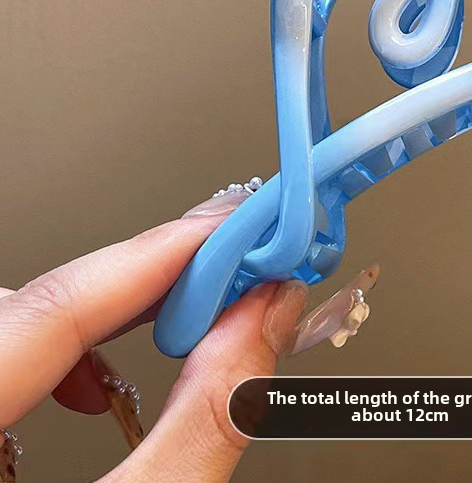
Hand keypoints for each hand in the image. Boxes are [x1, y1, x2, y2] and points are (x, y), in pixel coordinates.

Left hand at [0, 202, 306, 481]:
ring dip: (113, 311)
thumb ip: (205, 420)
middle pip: (36, 298)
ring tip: (188, 316)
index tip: (236, 230)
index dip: (160, 256)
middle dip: (146, 275)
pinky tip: (106, 380)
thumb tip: (267, 316)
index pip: (56, 304)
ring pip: (22, 316)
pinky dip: (72, 351)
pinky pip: (9, 352)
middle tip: (232, 261)